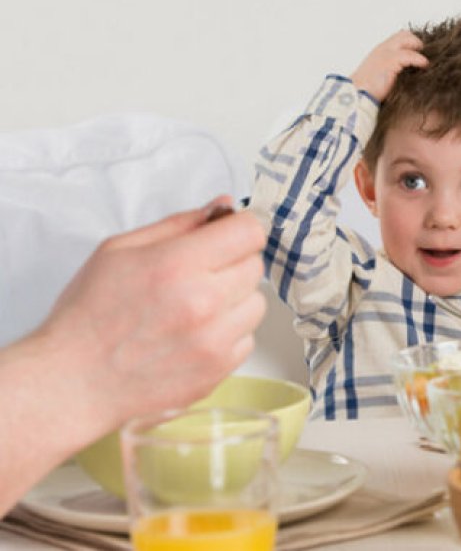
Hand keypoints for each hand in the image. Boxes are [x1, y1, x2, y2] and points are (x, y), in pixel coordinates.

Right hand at [40, 197, 266, 433]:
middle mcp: (202, 302)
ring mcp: (214, 340)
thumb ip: (179, 224)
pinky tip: (195, 336)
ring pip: (257, 303)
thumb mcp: (119, 251)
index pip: (249, 232)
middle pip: (255, 265)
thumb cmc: (88, 317)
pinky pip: (248, 339)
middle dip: (233, 263)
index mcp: (176, 265)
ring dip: (234, 301)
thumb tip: (223, 207)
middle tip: (198, 275)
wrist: (74, 382)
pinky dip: (228, 334)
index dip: (239, 228)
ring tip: (195, 309)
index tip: (227, 235)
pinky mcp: (219, 370)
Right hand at [351, 29, 427, 101]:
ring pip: (408, 40)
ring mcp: (386, 53)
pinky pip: (410, 55)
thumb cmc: (367, 90)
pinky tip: (425, 65)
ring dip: (420, 49)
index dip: (410, 43)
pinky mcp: (390, 61)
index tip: (420, 52)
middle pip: (404, 34)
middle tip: (425, 55)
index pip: (398, 38)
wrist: (357, 95)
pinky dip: (420, 59)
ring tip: (426, 60)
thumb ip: (390, 69)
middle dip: (417, 43)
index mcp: (380, 51)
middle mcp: (383, 48)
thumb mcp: (379, 75)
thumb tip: (405, 75)